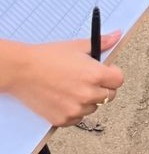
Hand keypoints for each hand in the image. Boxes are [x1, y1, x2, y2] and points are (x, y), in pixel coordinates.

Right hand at [7, 32, 123, 125]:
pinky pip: (78, 118)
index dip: (113, 74)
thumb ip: (102, 42)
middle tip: (89, 79)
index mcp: (94, 75)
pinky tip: (65, 97)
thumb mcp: (78, 45)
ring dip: (89, 99)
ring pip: (93, 107)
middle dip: (103, 87)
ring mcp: (75, 109)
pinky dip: (75, 110)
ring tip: (73, 86)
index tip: (106, 70)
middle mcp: (87, 94)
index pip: (119, 80)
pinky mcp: (62, 119)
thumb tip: (117, 35)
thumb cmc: (49, 56)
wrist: (24, 70)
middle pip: (109, 96)